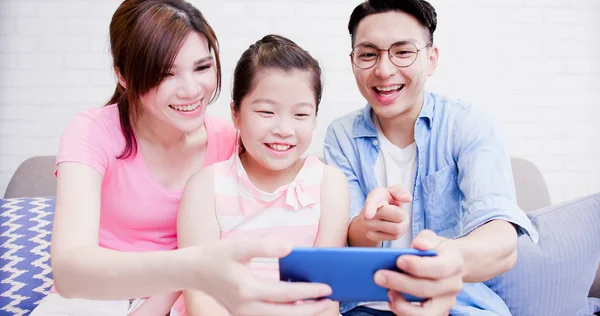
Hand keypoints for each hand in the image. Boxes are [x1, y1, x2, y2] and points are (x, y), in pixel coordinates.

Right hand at [195, 239, 332, 315]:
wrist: (193, 270)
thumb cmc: (216, 255)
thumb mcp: (238, 246)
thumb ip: (265, 247)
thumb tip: (291, 248)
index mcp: (247, 289)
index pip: (286, 294)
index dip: (308, 291)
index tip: (326, 288)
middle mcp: (246, 307)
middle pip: (286, 314)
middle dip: (310, 309)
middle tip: (329, 300)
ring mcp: (243, 314)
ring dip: (300, 313)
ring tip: (318, 304)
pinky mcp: (243, 314)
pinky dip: (286, 311)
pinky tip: (299, 303)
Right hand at [360, 185, 411, 242]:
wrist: (372, 213)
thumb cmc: (385, 200)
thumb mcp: (392, 191)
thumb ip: (400, 191)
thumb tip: (407, 198)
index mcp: (374, 198)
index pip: (371, 203)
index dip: (370, 209)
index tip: (368, 216)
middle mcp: (367, 212)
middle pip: (394, 216)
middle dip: (403, 214)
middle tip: (402, 212)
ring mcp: (368, 226)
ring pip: (396, 228)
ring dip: (404, 223)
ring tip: (400, 219)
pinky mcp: (372, 236)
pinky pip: (394, 236)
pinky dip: (400, 231)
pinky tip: (395, 225)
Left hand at [374, 230, 463, 315]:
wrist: (450, 264)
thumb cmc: (436, 250)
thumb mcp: (433, 239)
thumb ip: (426, 239)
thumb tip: (419, 245)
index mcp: (454, 264)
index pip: (439, 267)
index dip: (418, 266)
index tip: (399, 260)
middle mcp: (453, 285)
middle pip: (428, 289)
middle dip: (401, 283)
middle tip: (378, 276)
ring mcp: (447, 302)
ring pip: (427, 313)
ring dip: (404, 305)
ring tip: (388, 293)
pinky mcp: (438, 312)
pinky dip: (405, 312)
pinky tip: (392, 301)